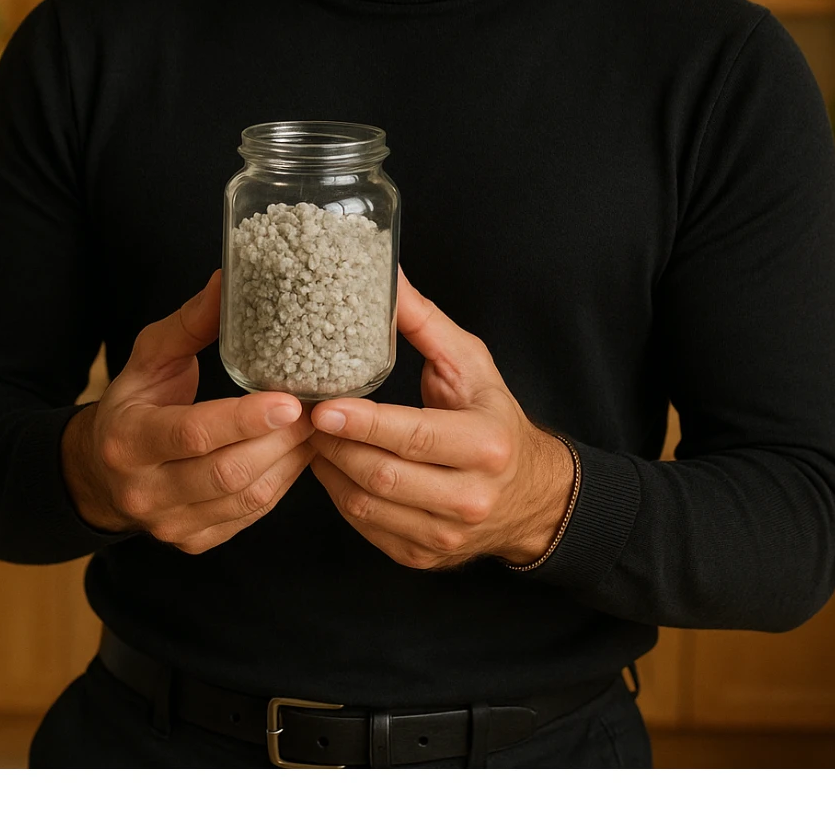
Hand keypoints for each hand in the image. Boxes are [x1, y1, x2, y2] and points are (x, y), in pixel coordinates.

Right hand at [61, 270, 315, 553]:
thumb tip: (228, 280)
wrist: (101, 470)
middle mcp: (144, 490)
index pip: (194, 433)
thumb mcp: (150, 357)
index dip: (245, 419)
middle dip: (280, 440)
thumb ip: (190, 323)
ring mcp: (169, 523)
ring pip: (245, 498)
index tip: (289, 400)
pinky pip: (249, 516)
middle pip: (226, 471)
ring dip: (289, 462)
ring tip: (316, 428)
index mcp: (128, 440)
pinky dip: (281, 484)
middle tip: (318, 410)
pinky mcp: (193, 541)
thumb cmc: (135, 402)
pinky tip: (297, 454)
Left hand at [308, 270, 575, 569]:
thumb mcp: (472, 364)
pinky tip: (332, 466)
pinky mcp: (425, 556)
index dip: (363, 423)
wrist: (531, 494)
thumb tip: (387, 278)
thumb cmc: (494, 417)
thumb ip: (425, 324)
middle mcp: (470, 497)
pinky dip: (340, 496)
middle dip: (334, 444)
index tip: (323, 407)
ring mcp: (446, 535)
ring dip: (330, 470)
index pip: (413, 435)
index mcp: (486, 445)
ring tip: (313, 436)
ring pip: (367, 506)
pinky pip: (367, 528)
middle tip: (303, 414)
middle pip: (382, 474)